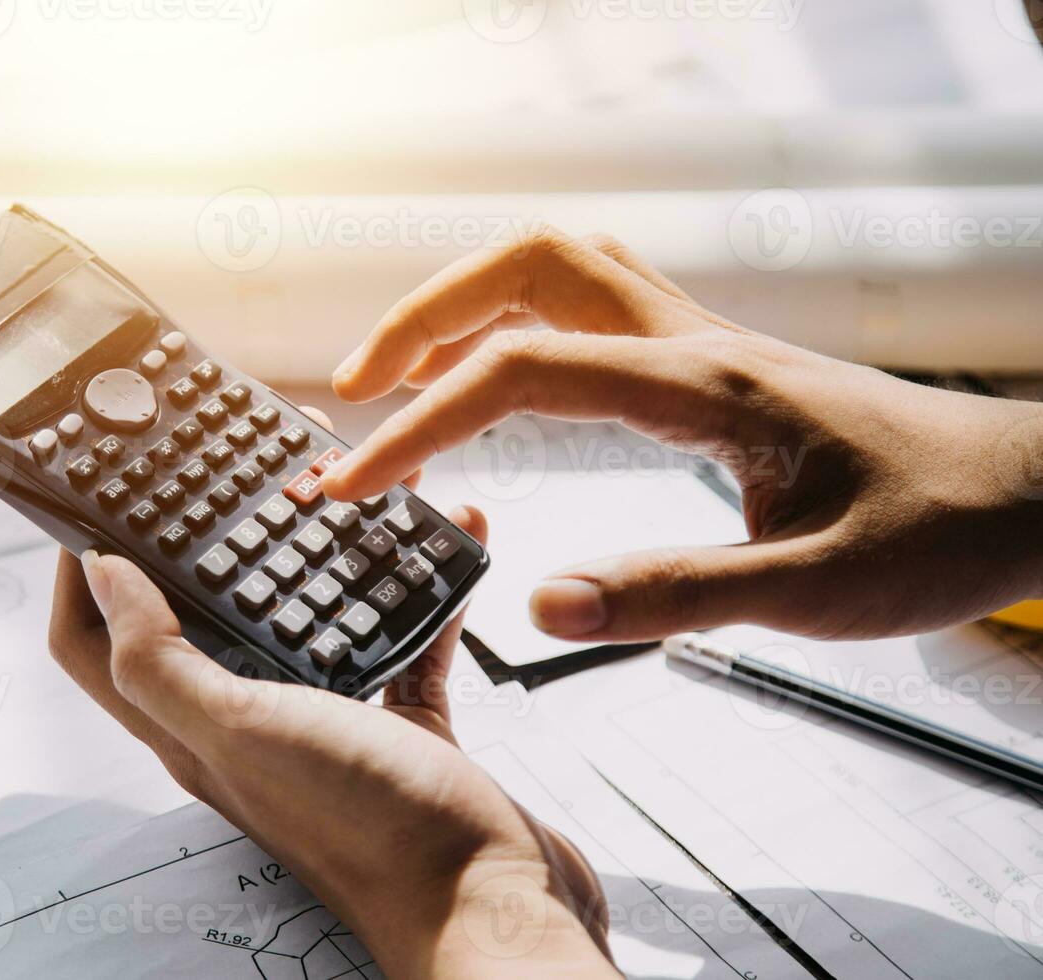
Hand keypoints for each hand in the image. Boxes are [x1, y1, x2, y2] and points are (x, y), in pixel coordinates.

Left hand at [47, 410, 615, 978]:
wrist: (491, 898)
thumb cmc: (367, 826)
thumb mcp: (241, 732)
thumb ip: (162, 660)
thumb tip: (98, 574)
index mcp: (195, 725)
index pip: (100, 642)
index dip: (83, 569)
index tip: (97, 496)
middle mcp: (253, 719)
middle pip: (208, 610)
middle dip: (214, 533)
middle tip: (234, 465)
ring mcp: (329, 719)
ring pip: (309, 612)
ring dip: (323, 548)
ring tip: (351, 483)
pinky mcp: (400, 721)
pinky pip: (400, 637)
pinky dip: (417, 589)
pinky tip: (445, 538)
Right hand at [322, 228, 1042, 642]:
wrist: (1025, 491)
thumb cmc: (935, 529)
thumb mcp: (810, 585)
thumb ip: (671, 595)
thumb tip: (542, 606)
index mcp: (698, 385)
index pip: (521, 369)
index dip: (420, 423)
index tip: (355, 483)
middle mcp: (689, 341)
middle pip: (523, 266)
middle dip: (421, 317)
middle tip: (358, 390)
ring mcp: (699, 342)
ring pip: (555, 268)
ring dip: (465, 305)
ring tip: (405, 376)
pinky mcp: (708, 364)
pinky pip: (590, 304)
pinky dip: (518, 324)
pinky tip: (504, 385)